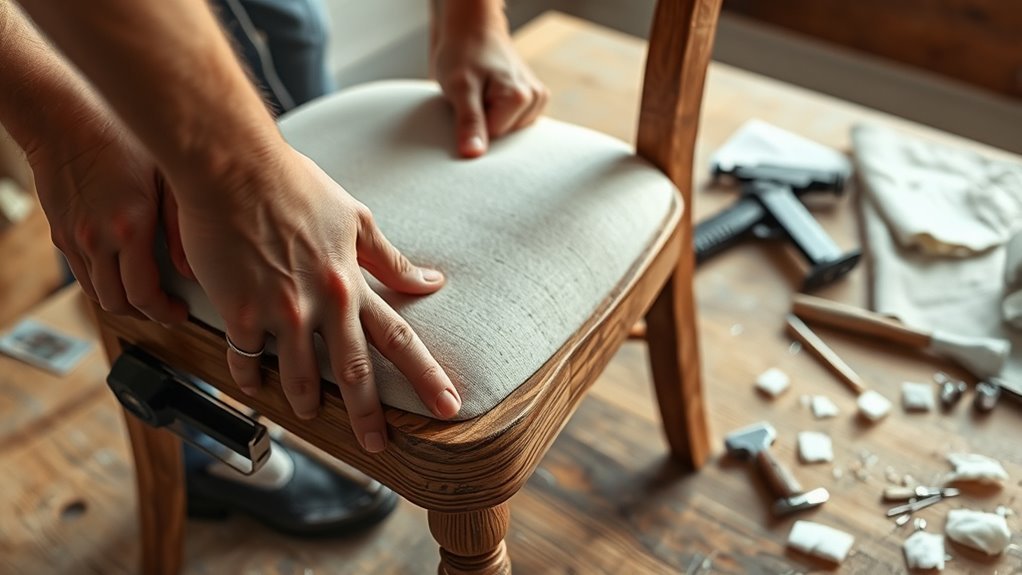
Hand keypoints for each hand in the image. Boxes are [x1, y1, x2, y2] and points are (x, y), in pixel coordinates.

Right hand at [29, 117, 192, 323]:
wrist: (63, 118)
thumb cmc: (119, 138)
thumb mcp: (166, 177)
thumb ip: (181, 228)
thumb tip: (190, 269)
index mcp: (129, 228)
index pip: (143, 295)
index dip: (165, 313)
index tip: (180, 313)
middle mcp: (97, 240)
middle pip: (118, 303)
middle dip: (145, 315)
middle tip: (166, 310)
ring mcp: (75, 239)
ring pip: (97, 294)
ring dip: (122, 303)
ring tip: (145, 298)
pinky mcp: (60, 234)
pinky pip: (81, 275)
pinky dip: (102, 284)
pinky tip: (120, 274)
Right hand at [173, 143, 461, 450]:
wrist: (234, 166)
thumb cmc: (294, 184)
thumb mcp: (355, 218)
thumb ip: (391, 258)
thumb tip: (432, 280)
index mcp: (352, 282)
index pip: (399, 338)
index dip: (426, 376)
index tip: (448, 406)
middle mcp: (323, 304)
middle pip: (355, 371)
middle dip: (370, 415)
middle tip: (381, 446)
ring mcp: (281, 311)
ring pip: (300, 376)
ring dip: (307, 403)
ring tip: (313, 417)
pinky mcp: (239, 311)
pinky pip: (247, 360)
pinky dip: (251, 378)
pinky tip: (253, 387)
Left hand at [432, 2, 547, 157]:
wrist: (473, 31)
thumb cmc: (463, 54)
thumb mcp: (459, 88)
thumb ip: (469, 122)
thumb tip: (473, 155)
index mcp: (521, 97)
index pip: (493, 139)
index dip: (473, 125)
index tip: (466, 104)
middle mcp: (536, 99)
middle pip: (503, 138)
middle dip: (483, 123)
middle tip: (473, 98)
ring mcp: (537, 101)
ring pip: (508, 133)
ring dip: (489, 118)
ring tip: (482, 95)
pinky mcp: (534, 102)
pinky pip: (513, 125)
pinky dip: (498, 116)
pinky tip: (492, 98)